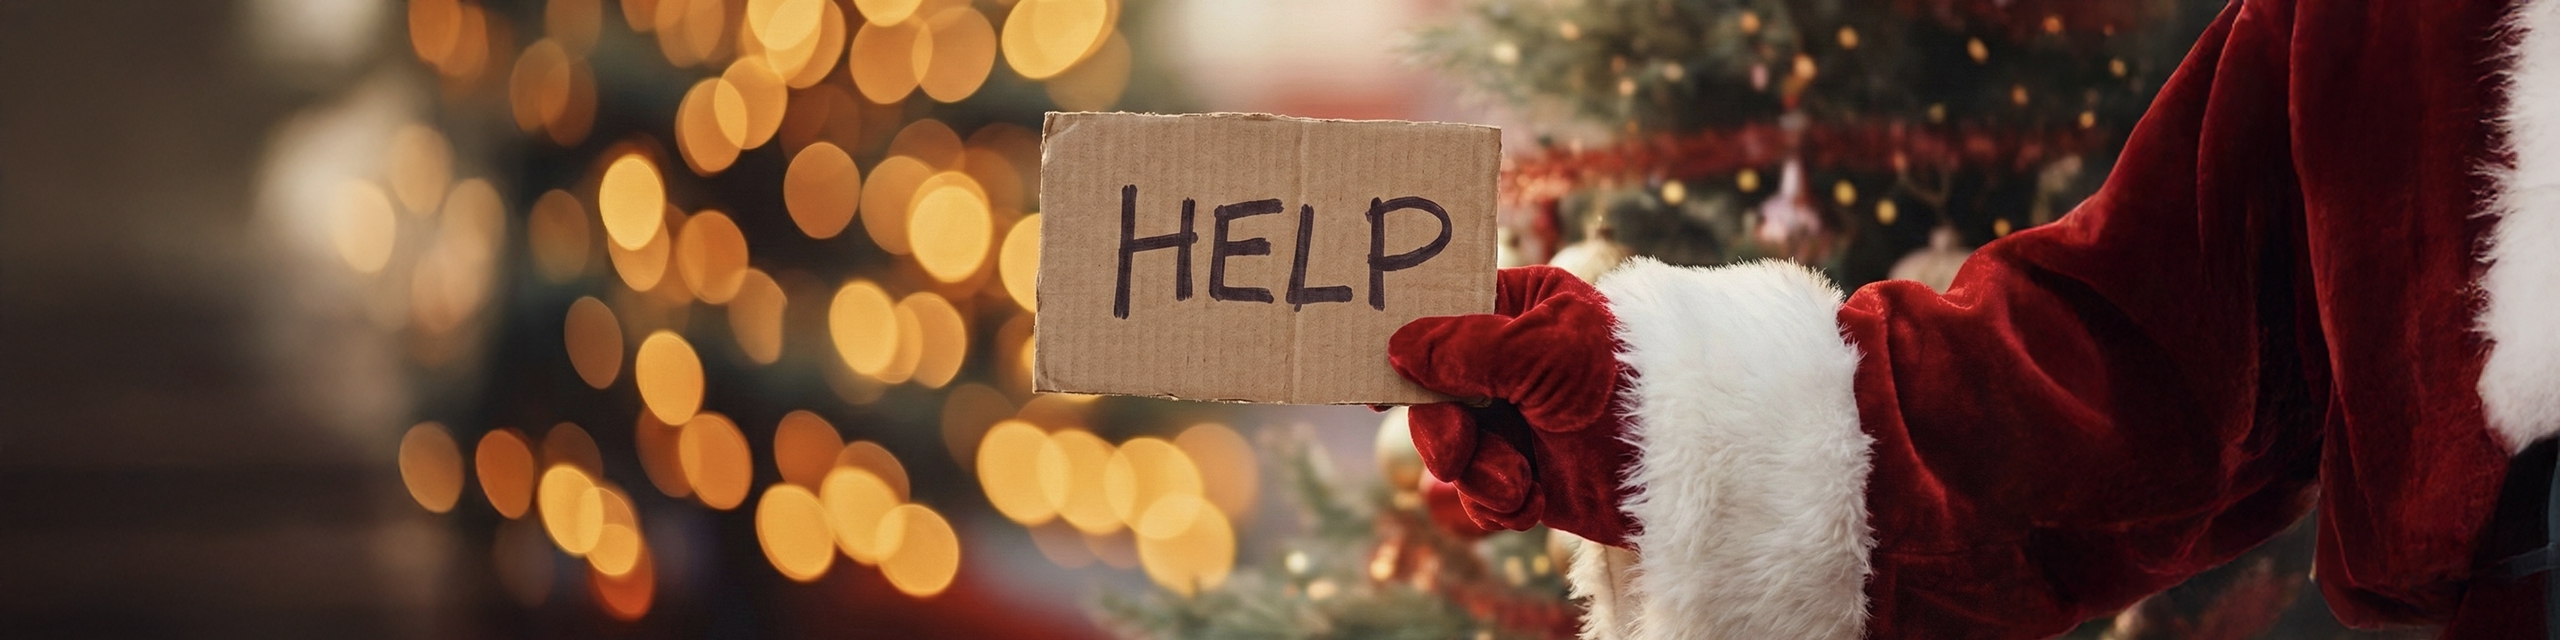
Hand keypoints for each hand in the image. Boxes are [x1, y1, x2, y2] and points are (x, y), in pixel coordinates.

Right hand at [1389, 265, 1636, 546]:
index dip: (1405, 341)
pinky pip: (1477, 492)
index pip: (1442, 313)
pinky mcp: (1525, 474)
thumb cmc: (1624, 384)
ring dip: (1476, 470)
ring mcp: (1516, 419)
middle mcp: (1512, 361)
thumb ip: (1464, 347)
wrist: (1682, 465)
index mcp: (1520, 308)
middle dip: (1442, 427)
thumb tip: (1398, 345)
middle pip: (1431, 390)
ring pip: (1449, 448)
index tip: (1373, 374)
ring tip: (1518, 478)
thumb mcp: (1542, 352)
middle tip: (1458, 446)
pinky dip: (1498, 500)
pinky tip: (1532, 499)